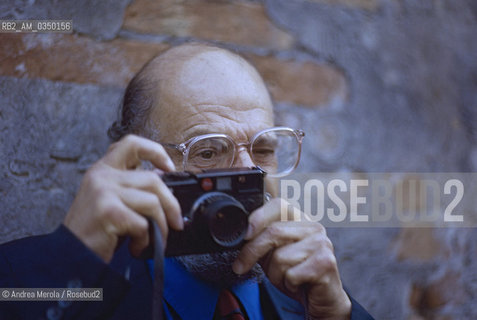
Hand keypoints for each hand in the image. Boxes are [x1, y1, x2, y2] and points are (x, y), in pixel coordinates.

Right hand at [64, 135, 182, 262]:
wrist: (70, 256)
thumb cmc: (95, 231)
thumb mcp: (111, 200)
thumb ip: (132, 187)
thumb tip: (164, 180)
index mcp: (103, 169)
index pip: (132, 144)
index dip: (155, 151)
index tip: (169, 167)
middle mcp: (102, 176)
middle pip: (153, 180)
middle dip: (171, 205)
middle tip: (175, 223)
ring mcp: (104, 192)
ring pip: (152, 202)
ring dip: (161, 226)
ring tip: (154, 239)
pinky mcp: (108, 212)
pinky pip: (143, 223)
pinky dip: (145, 240)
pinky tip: (136, 247)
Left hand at [232, 198, 350, 318]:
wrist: (322, 299)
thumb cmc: (297, 275)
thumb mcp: (273, 255)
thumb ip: (261, 241)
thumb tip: (242, 235)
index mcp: (300, 220)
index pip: (278, 205)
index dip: (259, 217)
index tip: (245, 234)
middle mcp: (313, 227)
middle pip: (273, 232)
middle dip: (251, 252)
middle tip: (240, 266)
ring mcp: (321, 243)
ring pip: (280, 257)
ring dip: (276, 274)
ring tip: (287, 278)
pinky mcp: (325, 262)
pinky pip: (291, 274)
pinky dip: (289, 284)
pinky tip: (298, 284)